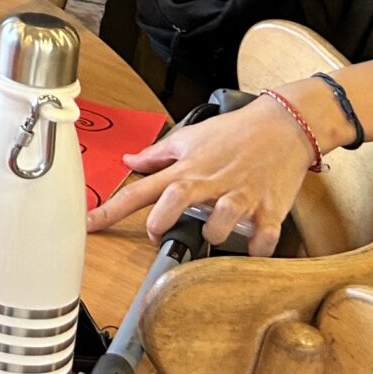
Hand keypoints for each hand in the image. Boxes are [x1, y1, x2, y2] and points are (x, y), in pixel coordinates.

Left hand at [86, 95, 316, 254]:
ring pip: (219, 222)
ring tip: (213, 234)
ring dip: (213, 235)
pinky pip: (263, 236)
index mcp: (186, 169)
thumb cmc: (235, 132)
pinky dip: (257, 248)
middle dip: (160, 223)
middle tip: (158, 234)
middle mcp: (209, 183)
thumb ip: (157, 154)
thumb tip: (129, 160)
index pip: (140, 190)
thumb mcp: (189, 138)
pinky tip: (253, 246)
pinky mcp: (269, 208)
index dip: (111, 209)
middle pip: (174, 202)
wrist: (283, 125)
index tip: (89, 225)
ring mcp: (240, 196)